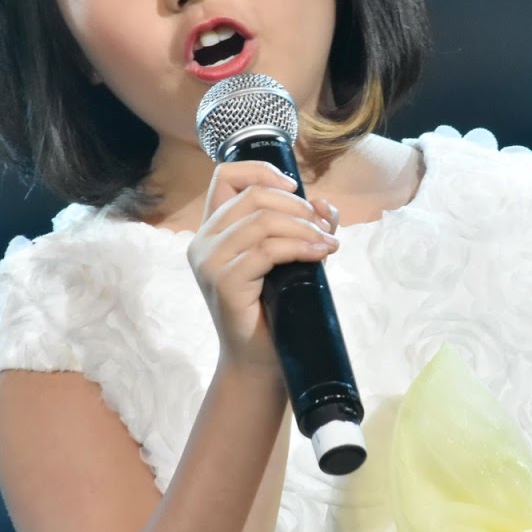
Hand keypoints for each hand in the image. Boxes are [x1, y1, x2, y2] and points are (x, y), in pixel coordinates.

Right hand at [187, 161, 340, 374]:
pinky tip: (320, 253)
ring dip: (303, 227)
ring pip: (261, 221)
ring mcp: (209, 262)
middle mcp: (203, 241)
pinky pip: (266, 251)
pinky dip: (299, 247)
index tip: (295, 189)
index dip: (262, 171)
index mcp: (212, 229)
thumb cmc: (274, 309)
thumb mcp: (290, 257)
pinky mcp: (223, 282)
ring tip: (328, 243)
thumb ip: (305, 227)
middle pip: (253, 196)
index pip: (225, 176)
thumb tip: (325, 204)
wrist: (260, 360)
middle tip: (324, 228)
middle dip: (297, 206)